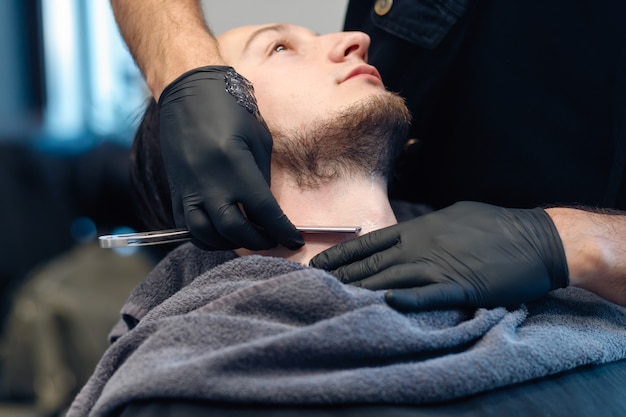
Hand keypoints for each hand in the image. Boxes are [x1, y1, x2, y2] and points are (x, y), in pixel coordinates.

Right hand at [158, 66, 303, 249]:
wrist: (189, 92)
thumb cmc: (230, 110)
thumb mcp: (258, 140)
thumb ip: (262, 178)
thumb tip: (266, 210)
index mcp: (235, 166)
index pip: (264, 212)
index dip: (282, 231)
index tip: (294, 241)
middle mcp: (209, 182)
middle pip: (234, 230)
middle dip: (258, 241)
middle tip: (272, 240)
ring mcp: (188, 189)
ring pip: (206, 235)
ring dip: (229, 243)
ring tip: (247, 238)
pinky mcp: (175, 190)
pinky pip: (187, 227)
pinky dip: (205, 237)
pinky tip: (221, 233)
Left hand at [310, 202, 568, 309]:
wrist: (539, 238)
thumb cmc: (497, 227)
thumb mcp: (455, 217)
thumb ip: (426, 229)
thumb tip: (407, 236)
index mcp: (422, 228)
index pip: (372, 241)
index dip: (344, 253)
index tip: (320, 263)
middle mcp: (425, 246)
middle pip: (375, 262)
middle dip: (344, 274)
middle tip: (314, 285)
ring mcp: (443, 266)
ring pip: (394, 278)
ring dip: (364, 289)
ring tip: (336, 297)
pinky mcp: (463, 287)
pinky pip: (431, 295)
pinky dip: (410, 299)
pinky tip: (388, 304)